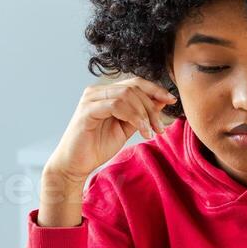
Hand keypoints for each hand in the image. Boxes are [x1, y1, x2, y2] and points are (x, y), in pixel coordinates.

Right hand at [38, 78, 175, 226]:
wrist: (75, 165)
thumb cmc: (97, 146)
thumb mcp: (126, 128)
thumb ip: (140, 114)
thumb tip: (161, 101)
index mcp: (106, 93)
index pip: (135, 82)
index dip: (155, 89)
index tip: (171, 100)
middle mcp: (97, 91)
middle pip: (133, 87)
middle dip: (151, 106)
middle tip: (160, 128)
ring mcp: (90, 99)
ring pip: (126, 94)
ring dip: (144, 113)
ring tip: (150, 132)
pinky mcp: (87, 111)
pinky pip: (116, 105)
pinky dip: (134, 117)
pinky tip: (141, 132)